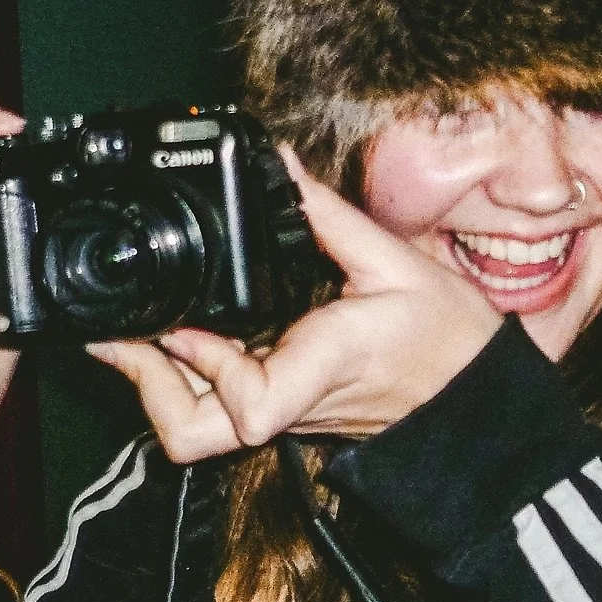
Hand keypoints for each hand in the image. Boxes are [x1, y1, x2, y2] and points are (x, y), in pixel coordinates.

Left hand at [87, 152, 503, 462]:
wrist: (477, 403)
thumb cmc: (450, 340)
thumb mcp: (396, 262)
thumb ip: (329, 215)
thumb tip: (283, 164)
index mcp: (325, 365)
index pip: (249, 406)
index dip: (207, 369)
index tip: (187, 324)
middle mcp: (294, 400)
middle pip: (194, 437)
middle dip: (147, 387)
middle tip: (124, 332)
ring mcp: (284, 413)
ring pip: (197, 432)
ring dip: (158, 384)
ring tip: (140, 329)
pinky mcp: (283, 411)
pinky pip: (218, 410)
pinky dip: (187, 376)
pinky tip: (178, 335)